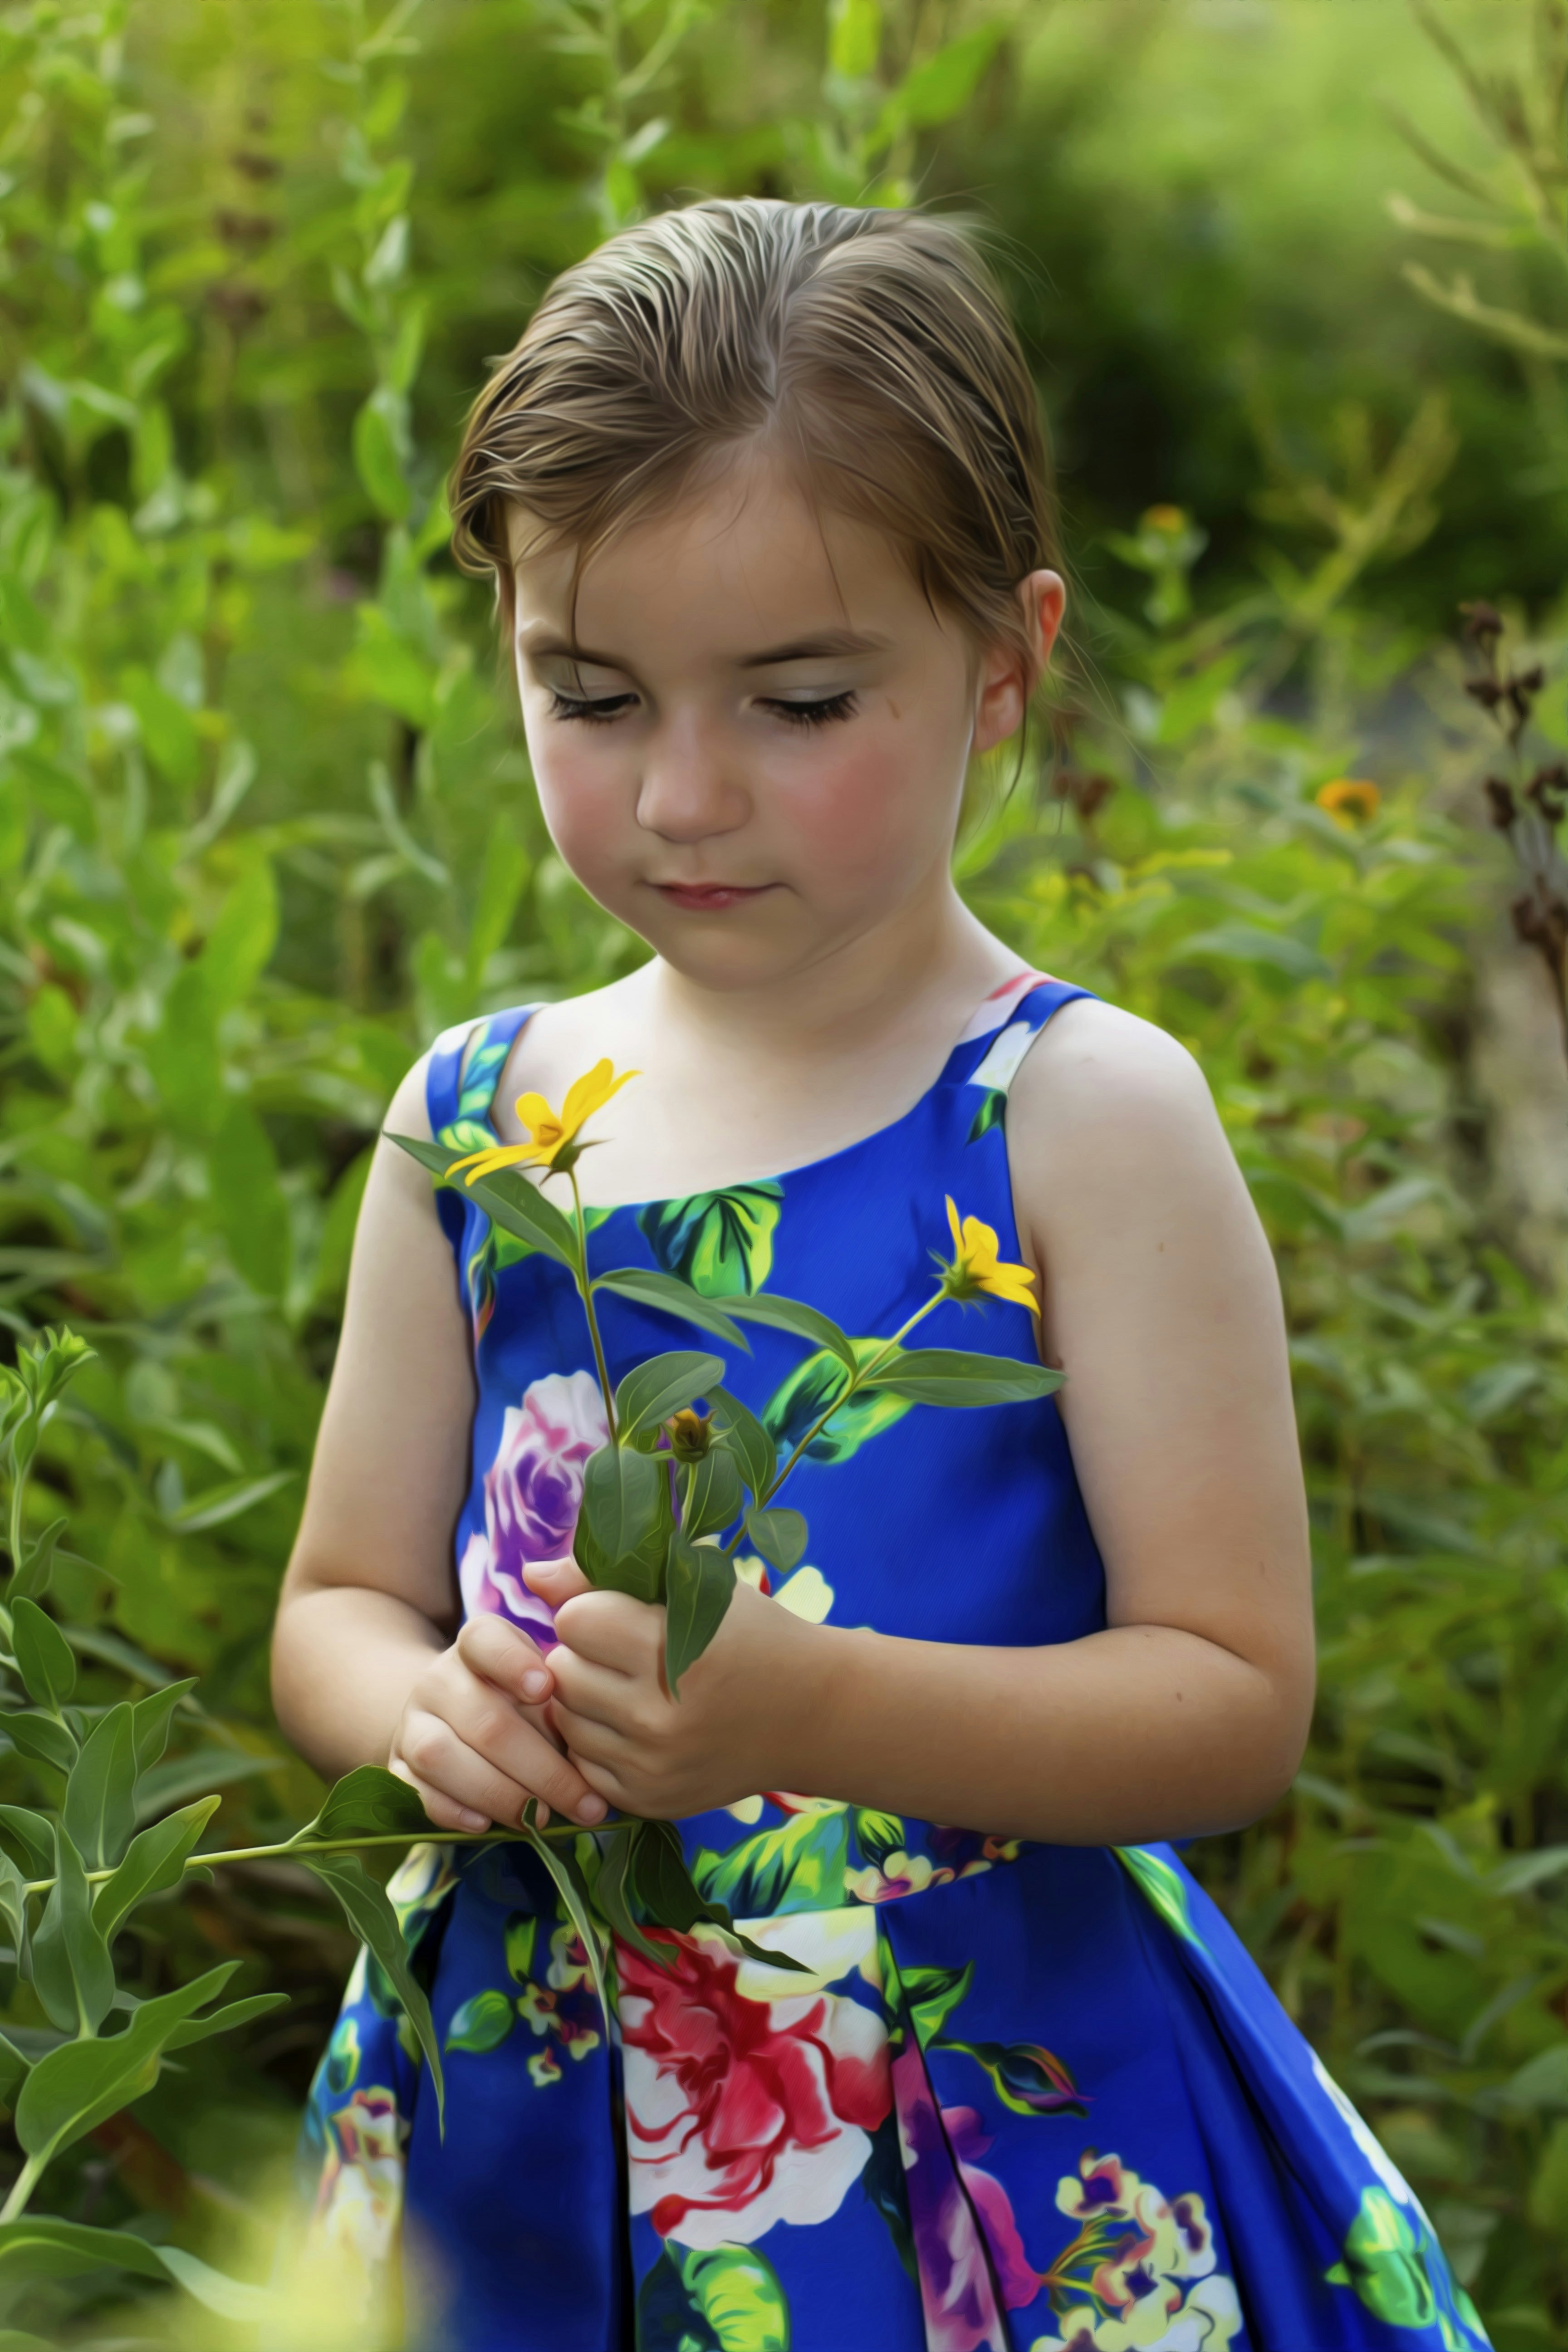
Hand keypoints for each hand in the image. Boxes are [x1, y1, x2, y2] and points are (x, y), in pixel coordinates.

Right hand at [388, 1612, 608, 1832]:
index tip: (547, 1688)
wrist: (451, 1718)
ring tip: (543, 1819)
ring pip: (441, 1756)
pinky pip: (415, 1790)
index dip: (513, 1661)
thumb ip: (564, 1697)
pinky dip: (451, 1810)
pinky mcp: (397, 1766)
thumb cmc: (519, 1700)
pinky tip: (487, 1824)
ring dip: (499, 1793)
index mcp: (476, 1646)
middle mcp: (438, 1680)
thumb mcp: (543, 1684)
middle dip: (541, 1768)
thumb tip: (595, 1739)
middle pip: (483, 1720)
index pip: (485, 1639)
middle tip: (585, 1802)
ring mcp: (412, 1723)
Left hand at [524, 1557, 821, 1819]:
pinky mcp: (647, 1801)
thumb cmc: (749, 1635)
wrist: (810, 1716)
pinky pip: (581, 1763)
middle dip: (584, 1656)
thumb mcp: (693, 1588)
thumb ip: (605, 1576)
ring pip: (564, 1719)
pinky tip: (636, 1727)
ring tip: (630, 1688)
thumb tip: (531, 1575)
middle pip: (561, 1672)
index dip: (594, 1611)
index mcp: (671, 1648)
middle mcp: (657, 1714)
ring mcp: (650, 1765)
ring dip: (585, 1699)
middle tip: (627, 1655)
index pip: (573, 1620)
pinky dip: (599, 1742)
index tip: (624, 1616)